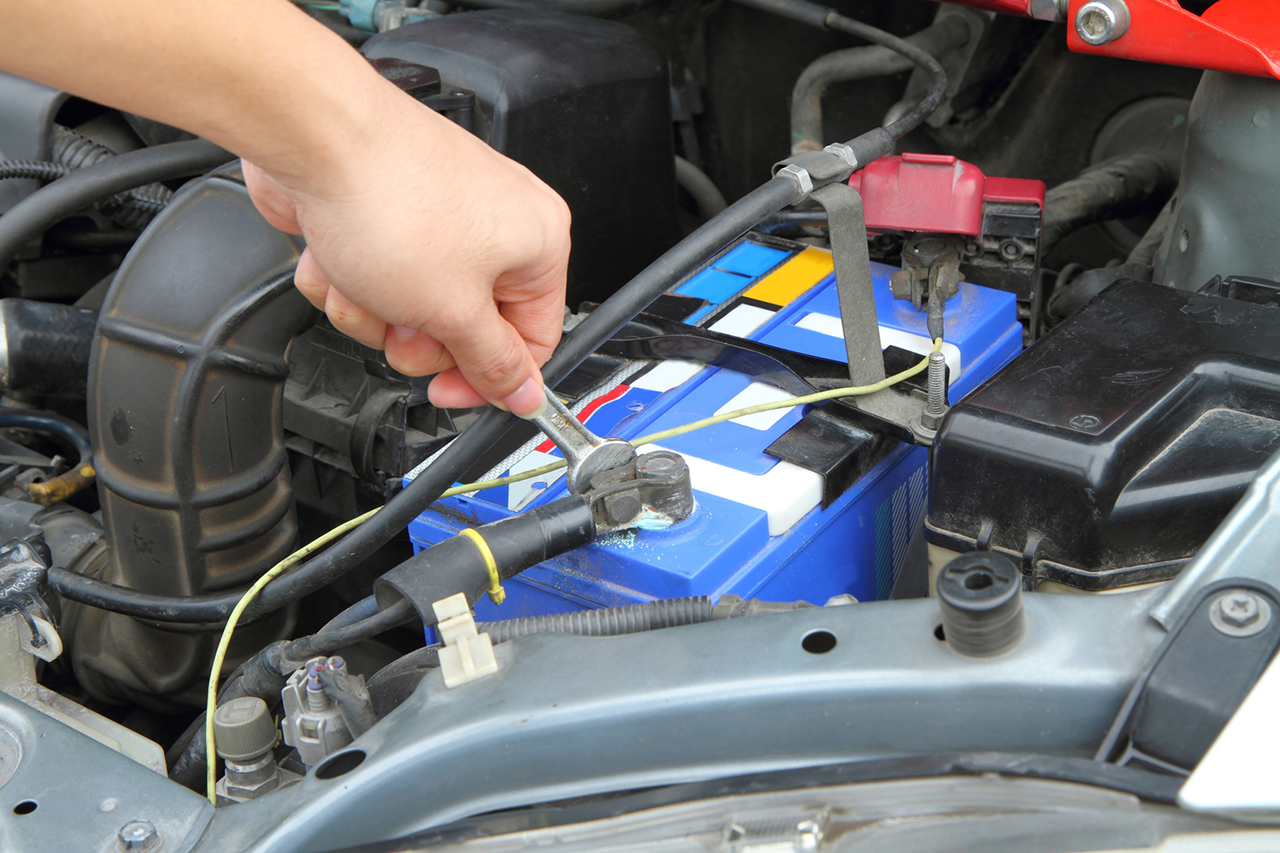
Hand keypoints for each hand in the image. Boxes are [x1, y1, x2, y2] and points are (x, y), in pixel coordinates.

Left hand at [242, 84, 569, 416]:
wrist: (314, 137)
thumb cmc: (390, 199)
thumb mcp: (453, 311)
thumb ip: (493, 362)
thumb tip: (527, 394)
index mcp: (538, 243)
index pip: (531, 341)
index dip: (487, 378)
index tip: (447, 392)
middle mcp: (497, 224)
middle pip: (465, 330)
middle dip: (415, 336)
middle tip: (400, 320)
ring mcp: (440, 217)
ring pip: (409, 311)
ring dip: (372, 310)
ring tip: (360, 278)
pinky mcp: (390, 213)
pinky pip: (374, 278)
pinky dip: (347, 276)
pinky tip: (337, 253)